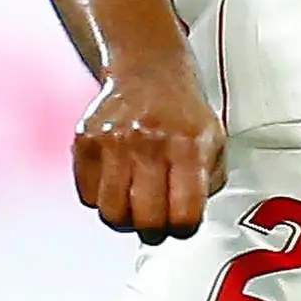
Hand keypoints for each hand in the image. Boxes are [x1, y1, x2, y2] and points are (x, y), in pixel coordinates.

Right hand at [73, 56, 226, 242]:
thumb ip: (208, 183)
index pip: (184, 213)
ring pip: (111, 213)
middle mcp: (149, 143)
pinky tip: (116, 184)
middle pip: (146, 220)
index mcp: (188, 145)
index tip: (183, 225)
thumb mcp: (214, 141)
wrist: (148, 68)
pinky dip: (101, 199)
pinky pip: (87, 196)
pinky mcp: (85, 141)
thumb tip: (189, 219)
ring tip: (134, 207)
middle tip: (158, 224)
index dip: (185, 229)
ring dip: (125, 219)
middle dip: (155, 232)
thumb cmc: (182, 111)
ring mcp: (113, 141)